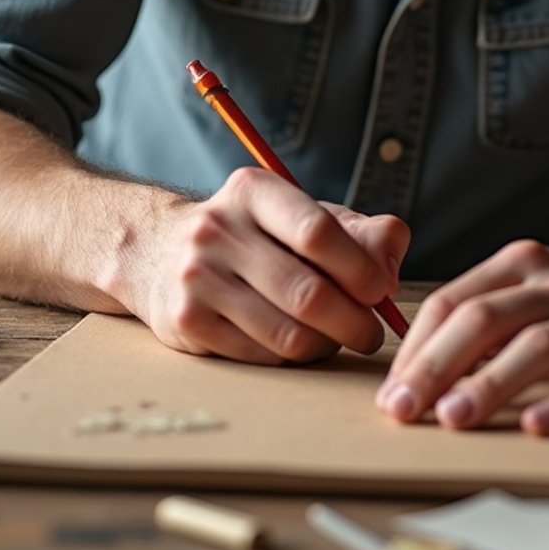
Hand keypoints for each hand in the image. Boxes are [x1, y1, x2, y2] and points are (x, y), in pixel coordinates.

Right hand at [134, 168, 409, 364]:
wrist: (157, 252)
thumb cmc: (253, 236)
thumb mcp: (301, 215)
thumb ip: (359, 231)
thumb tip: (391, 262)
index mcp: (253, 190)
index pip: (317, 231)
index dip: (359, 268)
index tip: (381, 290)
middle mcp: (218, 229)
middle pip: (306, 292)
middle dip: (353, 321)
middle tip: (371, 333)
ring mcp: (196, 278)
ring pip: (286, 332)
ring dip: (327, 345)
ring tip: (339, 339)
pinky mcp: (186, 322)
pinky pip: (260, 355)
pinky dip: (292, 358)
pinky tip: (300, 346)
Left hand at [376, 238, 548, 434]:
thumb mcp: (528, 289)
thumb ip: (477, 316)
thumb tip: (411, 369)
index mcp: (523, 265)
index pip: (456, 300)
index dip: (418, 347)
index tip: (391, 391)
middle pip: (489, 319)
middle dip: (440, 365)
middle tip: (405, 408)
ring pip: (541, 347)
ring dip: (493, 384)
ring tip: (454, 417)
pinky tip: (538, 427)